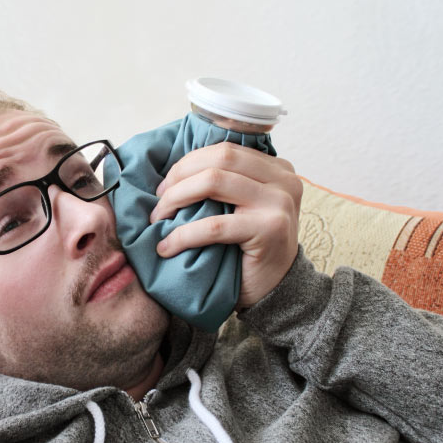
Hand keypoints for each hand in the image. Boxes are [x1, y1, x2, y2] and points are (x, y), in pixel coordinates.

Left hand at [149, 142, 301, 307]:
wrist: (276, 291)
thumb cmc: (250, 249)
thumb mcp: (243, 207)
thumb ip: (226, 184)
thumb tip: (175, 170)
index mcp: (277, 169)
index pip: (225, 151)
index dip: (188, 163)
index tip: (165, 185)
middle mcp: (284, 180)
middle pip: (219, 160)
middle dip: (180, 176)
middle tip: (159, 200)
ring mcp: (279, 203)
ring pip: (213, 182)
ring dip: (176, 199)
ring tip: (158, 219)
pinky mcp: (270, 229)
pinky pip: (214, 225)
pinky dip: (183, 234)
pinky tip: (167, 247)